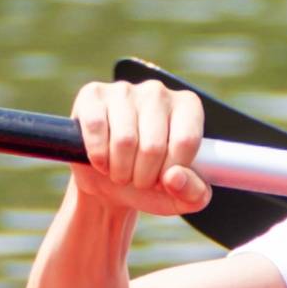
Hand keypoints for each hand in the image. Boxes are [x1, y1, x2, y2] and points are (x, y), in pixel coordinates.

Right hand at [67, 78, 211, 224]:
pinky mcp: (93, 95)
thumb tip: (174, 177)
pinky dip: (98, 156)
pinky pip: (96, 128)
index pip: (186, 141)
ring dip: (120, 170)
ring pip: (124, 140)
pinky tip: (102, 161)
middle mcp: (158, 92)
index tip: (164, 180)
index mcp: (188, 107)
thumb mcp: (180, 197)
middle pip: (154, 145)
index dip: (172, 172)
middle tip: (140, 180)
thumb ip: (194, 193)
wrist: (109, 182)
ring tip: (121, 173)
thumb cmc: (151, 184)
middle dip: (144, 176)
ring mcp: (124, 90)